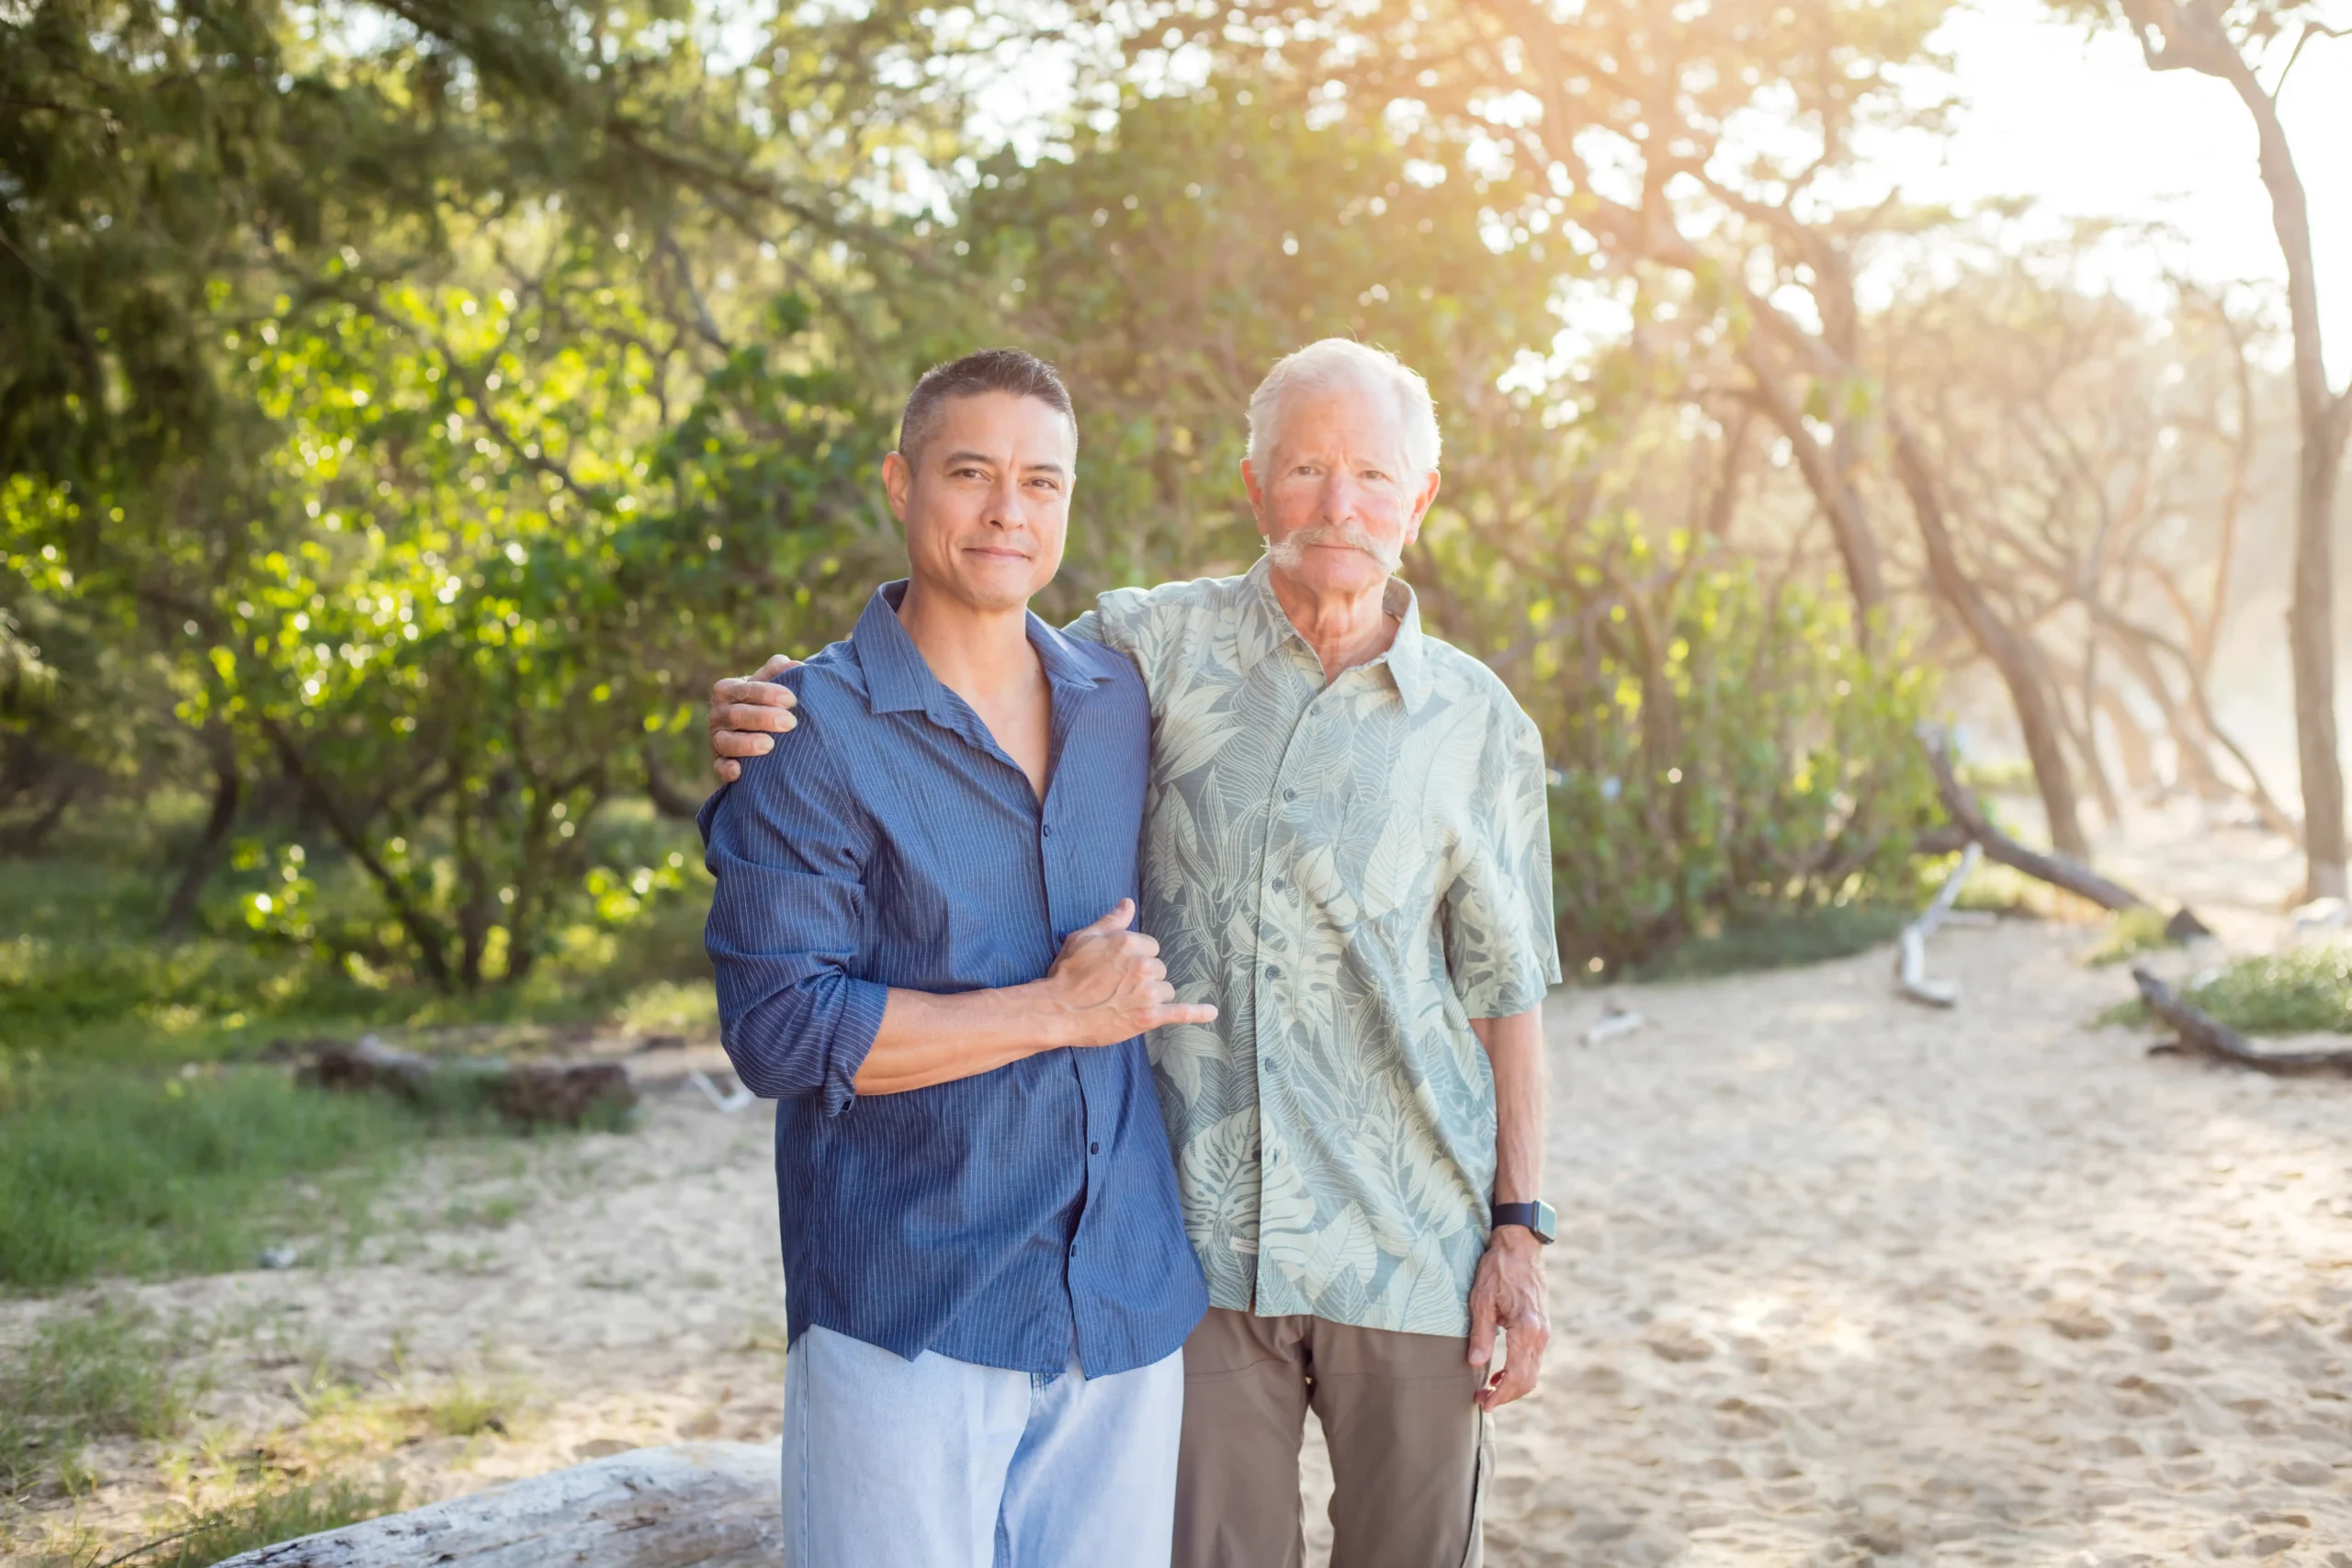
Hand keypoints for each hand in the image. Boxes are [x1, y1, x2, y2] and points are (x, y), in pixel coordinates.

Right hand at [709, 655, 799, 780]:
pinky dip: (726, 769)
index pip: (746, 689)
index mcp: (727, 690)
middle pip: (737, 715)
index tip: (792, 700)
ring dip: (747, 743)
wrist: (756, 729)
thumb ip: (778, 672)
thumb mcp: (769, 684)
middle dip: (764, 718)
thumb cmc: (765, 702)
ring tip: (770, 745)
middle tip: (790, 722)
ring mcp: (716, 739)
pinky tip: (739, 771)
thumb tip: (793, 664)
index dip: (768, 693)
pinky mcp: (719, 761)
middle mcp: (718, 714)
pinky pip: (718, 766)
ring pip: (725, 741)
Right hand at [1045, 900, 1217, 1045]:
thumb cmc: (1067, 973)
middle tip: (1120, 988)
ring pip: (1166, 990)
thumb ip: (1111, 921)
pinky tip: (1211, 1012)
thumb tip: (1129, 903)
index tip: (1121, 969)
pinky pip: (1180, 1013)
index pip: (1152, 947)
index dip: (1138, 958)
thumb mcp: (1084, 938)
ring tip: (1127, 1003)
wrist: (1057, 1010)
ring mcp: (1147, 992)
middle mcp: (1142, 965)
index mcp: (1128, 943)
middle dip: (1145, 978)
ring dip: (1153, 996)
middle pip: (1160, 969)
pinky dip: (1197, 1013)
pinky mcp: (1148, 1017)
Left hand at [1467, 1225, 1549, 1410]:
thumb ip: (1481, 1334)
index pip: (1516, 1375)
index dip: (1501, 1395)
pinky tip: (1501, 1372)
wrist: (1520, 1246)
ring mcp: (1544, 1330)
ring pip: (1533, 1370)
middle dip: (1506, 1395)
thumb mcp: (1481, 1300)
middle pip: (1528, 1379)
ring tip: (1489, 1389)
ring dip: (1513, 1385)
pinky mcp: (1542, 1326)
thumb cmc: (1498, 1269)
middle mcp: (1540, 1334)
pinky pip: (1533, 1357)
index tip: (1484, 1403)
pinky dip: (1519, 1371)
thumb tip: (1476, 1364)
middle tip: (1482, 1400)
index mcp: (1526, 1329)